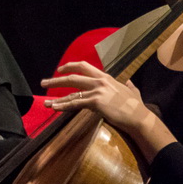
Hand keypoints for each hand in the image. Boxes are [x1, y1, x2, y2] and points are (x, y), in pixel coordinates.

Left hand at [42, 61, 175, 160]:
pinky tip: (55, 108)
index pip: (84, 66)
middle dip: (55, 80)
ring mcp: (97, 91)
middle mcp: (100, 81)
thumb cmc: (136, 106)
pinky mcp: (96, 102)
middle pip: (72, 77)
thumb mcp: (132, 90)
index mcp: (105, 77)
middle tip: (43, 83)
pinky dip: (63, 106)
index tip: (60, 69)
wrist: (139, 117)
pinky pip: (75, 104)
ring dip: (56, 98)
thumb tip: (129, 81)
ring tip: (45, 102)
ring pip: (71, 93)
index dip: (70, 66)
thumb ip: (128, 85)